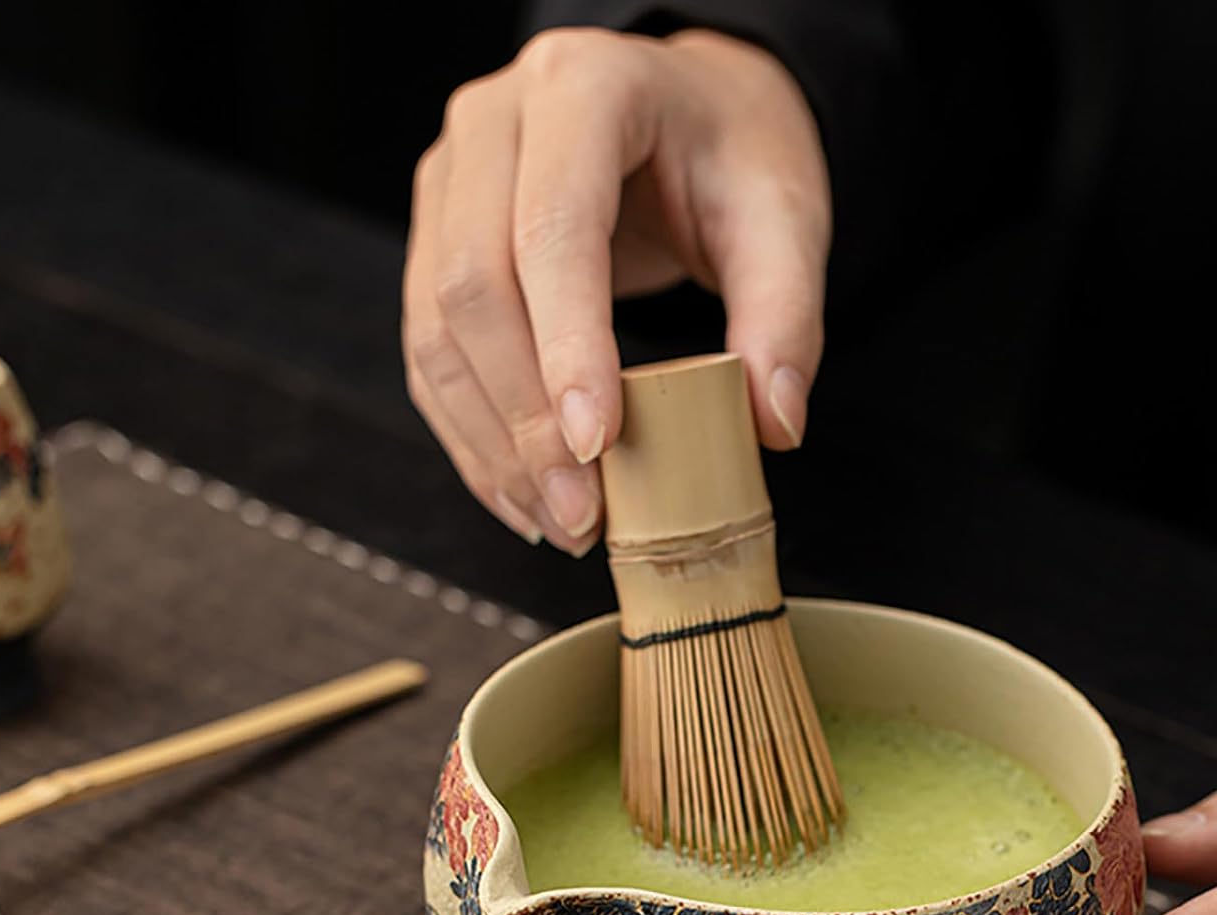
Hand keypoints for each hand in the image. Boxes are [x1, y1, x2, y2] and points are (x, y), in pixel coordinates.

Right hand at [403, 27, 830, 551]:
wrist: (683, 113)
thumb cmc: (729, 153)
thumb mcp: (783, 216)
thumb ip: (786, 316)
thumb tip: (774, 427)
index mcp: (583, 89)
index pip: (552, 230)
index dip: (565, 347)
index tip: (598, 446)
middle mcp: (493, 125)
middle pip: (473, 285)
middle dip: (526, 420)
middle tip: (583, 515)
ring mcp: (448, 182)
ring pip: (435, 330)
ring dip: (493, 445)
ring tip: (561, 523)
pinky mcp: (434, 242)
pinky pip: (430, 355)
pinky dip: (473, 438)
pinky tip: (523, 497)